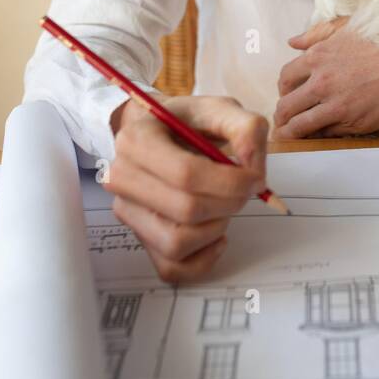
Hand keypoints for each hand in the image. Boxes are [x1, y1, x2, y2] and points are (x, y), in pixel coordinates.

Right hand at [106, 95, 268, 283]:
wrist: (161, 133)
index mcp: (137, 139)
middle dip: (228, 203)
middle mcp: (122, 177)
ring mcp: (127, 211)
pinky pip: (170, 268)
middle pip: (184, 210)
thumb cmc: (190, 122)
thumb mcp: (221, 109)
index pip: (186, 174)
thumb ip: (246, 128)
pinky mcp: (139, 237)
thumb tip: (253, 168)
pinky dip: (202, 260)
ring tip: (224, 206)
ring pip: (176, 243)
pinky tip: (216, 235)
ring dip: (215, 229)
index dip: (230, 182)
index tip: (255, 178)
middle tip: (244, 190)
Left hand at [273, 16, 378, 137]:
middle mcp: (321, 81)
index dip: (283, 90)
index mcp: (318, 56)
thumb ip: (317, 35)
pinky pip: (327, 134)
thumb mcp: (347, 28)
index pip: (285, 78)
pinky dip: (321, 136)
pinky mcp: (353, 122)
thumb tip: (293, 42)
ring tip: (291, 138)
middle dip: (281, 117)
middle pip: (286, 106)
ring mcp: (336, 104)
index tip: (287, 96)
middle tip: (283, 123)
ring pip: (300, 126)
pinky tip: (320, 136)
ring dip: (292, 133)